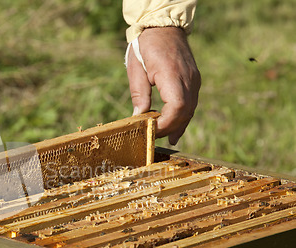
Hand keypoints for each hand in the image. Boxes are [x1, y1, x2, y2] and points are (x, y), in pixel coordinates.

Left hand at [127, 27, 200, 144]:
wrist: (164, 26)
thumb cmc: (146, 45)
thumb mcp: (136, 68)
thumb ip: (139, 93)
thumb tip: (139, 116)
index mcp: (172, 74)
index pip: (177, 106)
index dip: (166, 123)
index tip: (151, 130)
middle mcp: (188, 79)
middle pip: (185, 112)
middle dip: (169, 128)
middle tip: (153, 136)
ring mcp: (194, 80)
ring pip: (190, 110)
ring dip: (178, 125)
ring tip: (165, 138)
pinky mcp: (194, 80)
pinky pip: (191, 103)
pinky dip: (183, 117)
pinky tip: (175, 130)